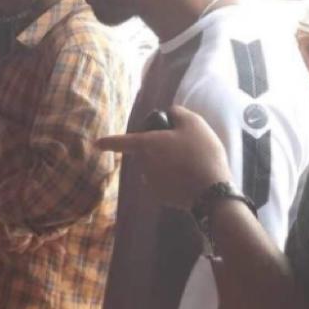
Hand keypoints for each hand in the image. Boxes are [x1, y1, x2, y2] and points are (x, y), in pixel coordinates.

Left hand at [96, 106, 229, 209]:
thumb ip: (178, 113)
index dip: (109, 141)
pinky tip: (191, 177)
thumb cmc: (202, 152)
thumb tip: (170, 113)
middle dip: (161, 148)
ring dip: (168, 163)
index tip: (96, 144)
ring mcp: (150, 182)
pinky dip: (174, 178)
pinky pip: (165, 181)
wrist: (213, 191)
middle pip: (147, 151)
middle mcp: (143, 164)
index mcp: (147, 144)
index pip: (122, 141)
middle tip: (186, 146)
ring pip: (156, 167)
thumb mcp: (194, 123)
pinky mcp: (160, 196)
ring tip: (192, 162)